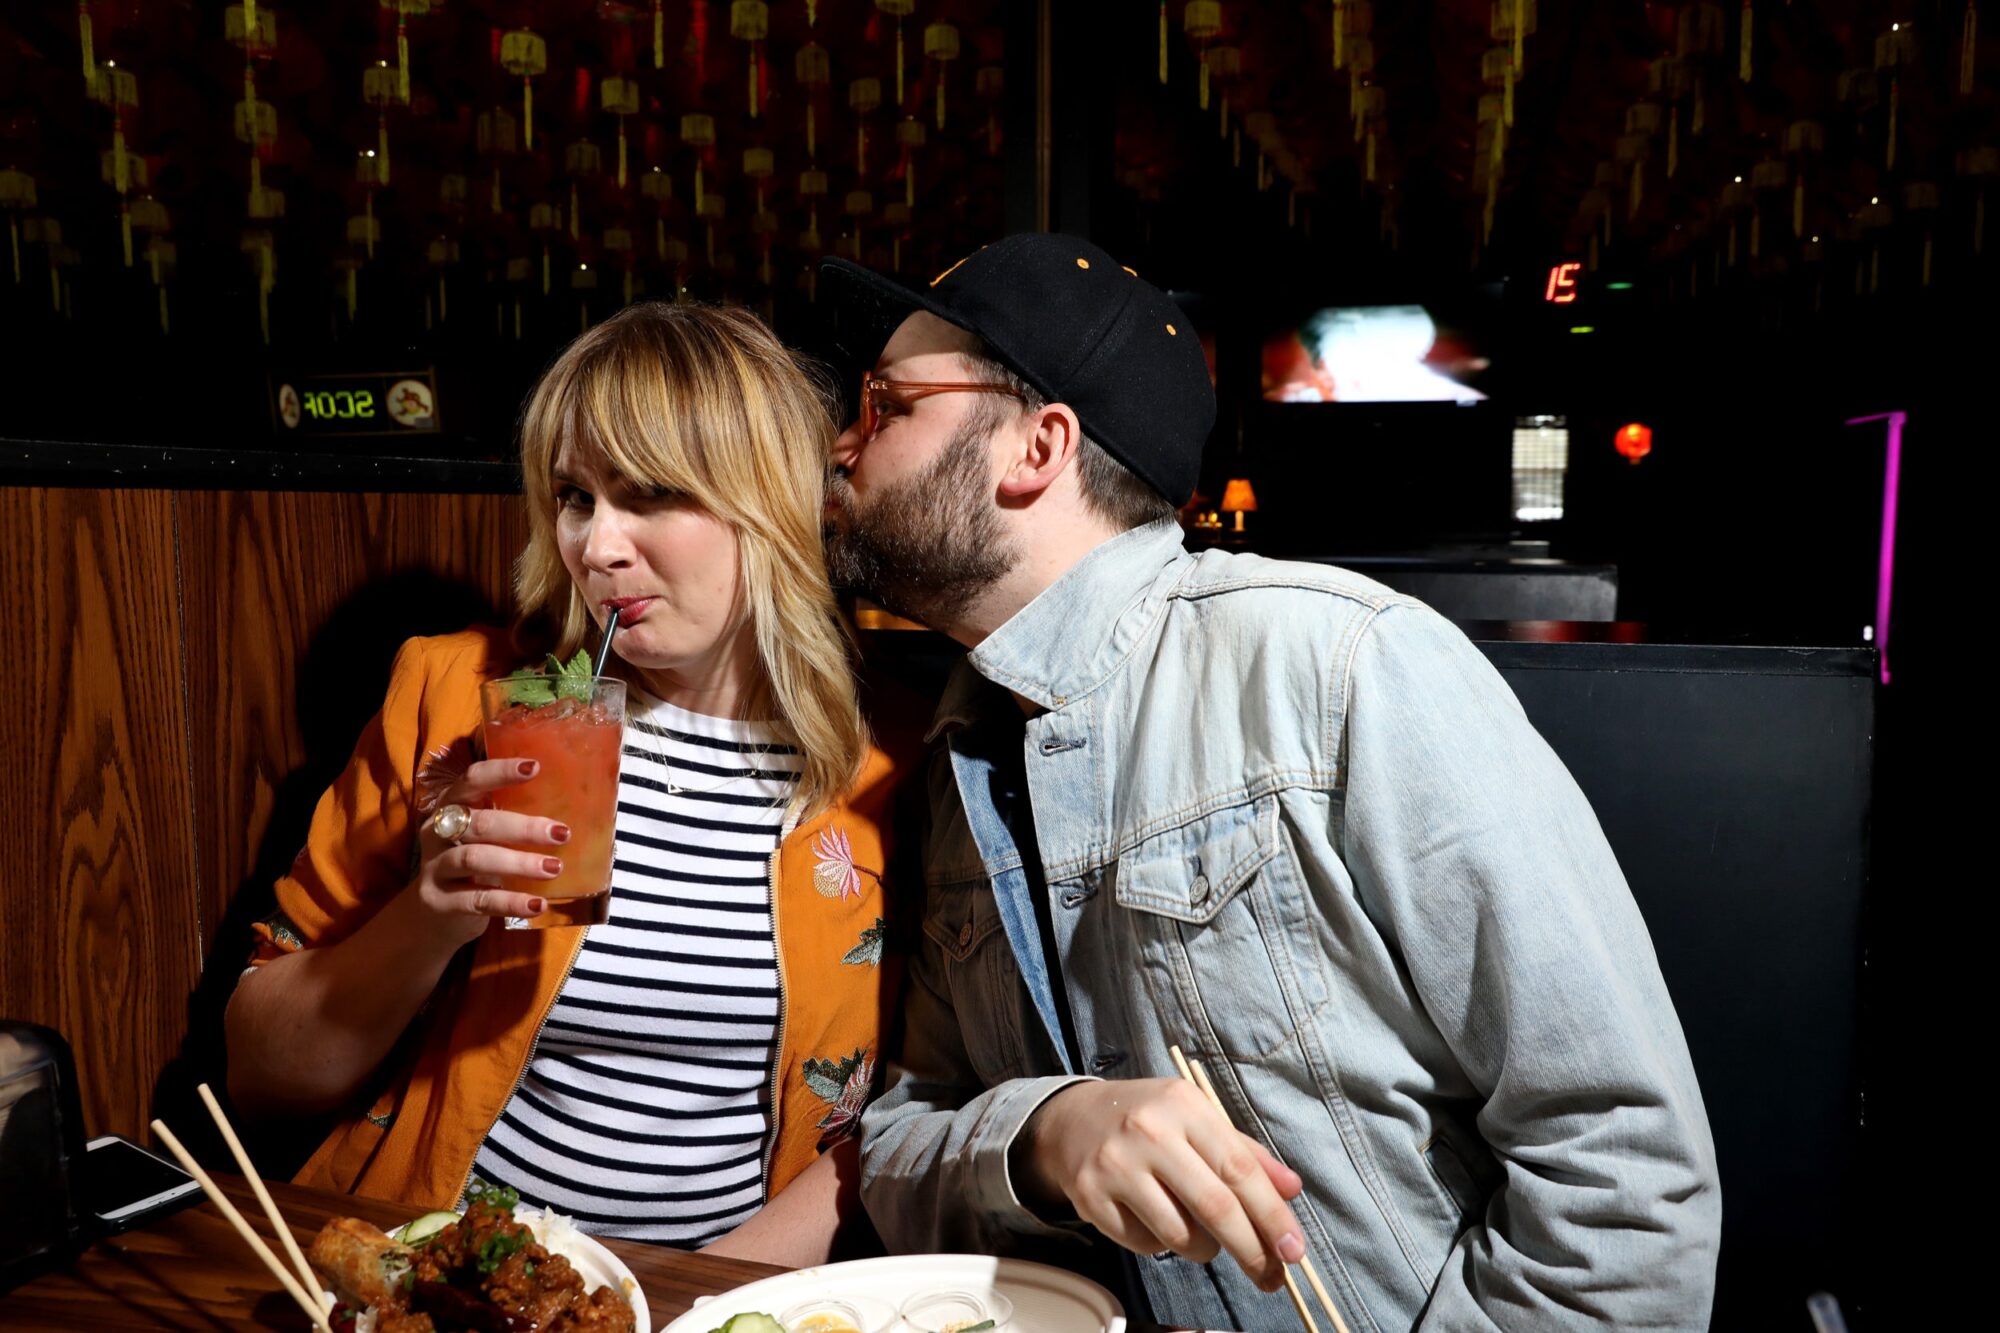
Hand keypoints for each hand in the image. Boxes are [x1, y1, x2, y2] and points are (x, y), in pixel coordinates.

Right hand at [413, 757, 568, 943]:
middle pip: (479, 823)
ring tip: (554, 868)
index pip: (471, 781)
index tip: (535, 767)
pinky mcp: (438, 902)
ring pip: (475, 859)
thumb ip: (510, 821)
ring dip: (518, 863)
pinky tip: (537, 905)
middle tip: (561, 833)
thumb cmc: (472, 866)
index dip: (500, 772)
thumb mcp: (485, 838)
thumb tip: (570, 814)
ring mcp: (434, 868)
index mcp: (450, 807)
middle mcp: (437, 833)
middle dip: (522, 827)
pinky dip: (510, 902)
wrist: (434, 915)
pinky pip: (477, 899)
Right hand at [1016, 1078, 1305, 1290]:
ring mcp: (1116, 1166)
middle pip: (1214, 1207)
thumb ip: (1244, 1152)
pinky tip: (1158, 1221)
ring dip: (1205, 1248)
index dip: (1272, 1216)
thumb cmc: (1149, 1120)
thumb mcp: (1197, 1119)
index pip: (1239, 1169)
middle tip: (1271, 1277)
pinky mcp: (1090, 1197)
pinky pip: (1145, 1244)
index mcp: (1184, 1106)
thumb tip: (1291, 1189)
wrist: (1072, 1119)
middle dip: (1251, 1250)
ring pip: (1180, 1235)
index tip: (1294, 1251)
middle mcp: (1148, 1133)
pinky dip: (1162, 1244)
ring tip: (1203, 1235)